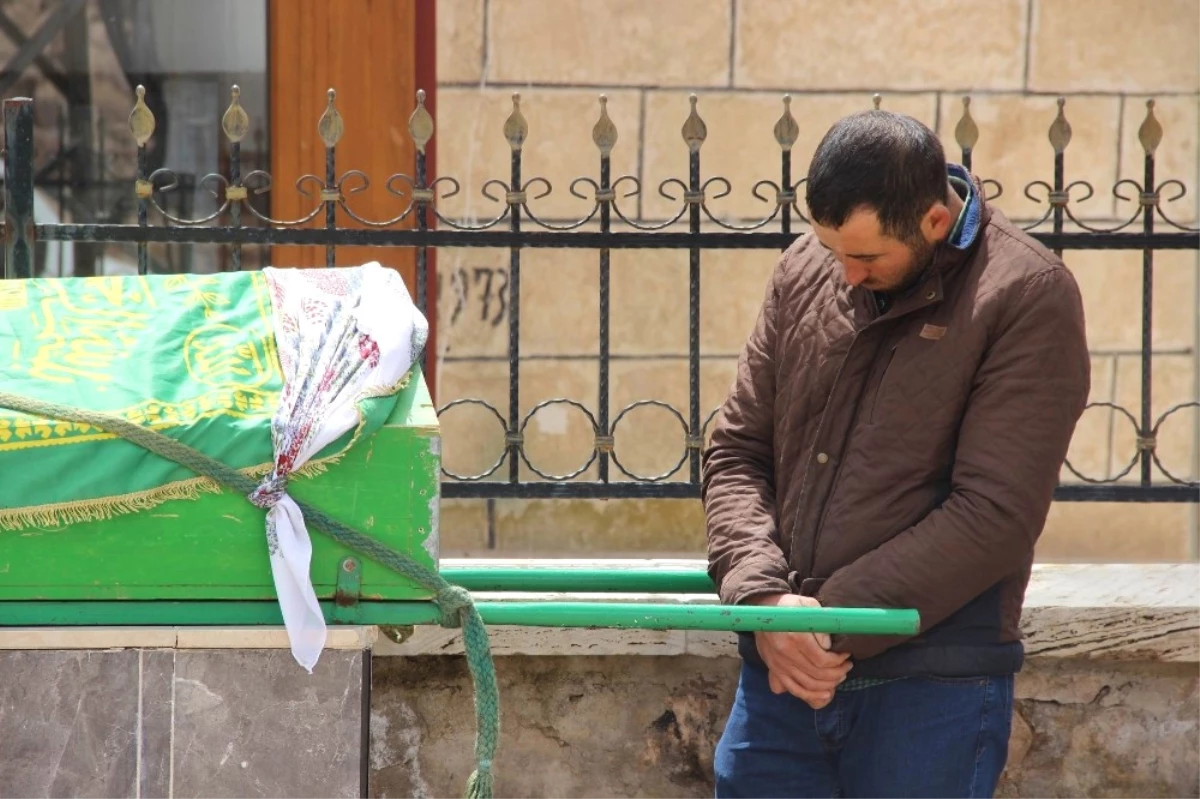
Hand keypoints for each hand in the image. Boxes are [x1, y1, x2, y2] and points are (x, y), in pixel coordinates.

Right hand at [751, 593, 850, 709]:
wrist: (762, 610)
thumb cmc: (789, 606)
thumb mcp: (807, 605)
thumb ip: (820, 623)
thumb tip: (828, 645)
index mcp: (795, 638)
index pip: (822, 660)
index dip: (839, 661)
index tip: (846, 655)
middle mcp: (786, 654)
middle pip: (817, 674)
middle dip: (837, 673)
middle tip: (847, 667)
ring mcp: (779, 664)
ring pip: (808, 685)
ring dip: (828, 685)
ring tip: (839, 677)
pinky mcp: (775, 669)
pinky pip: (794, 689)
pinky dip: (811, 695)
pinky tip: (825, 694)